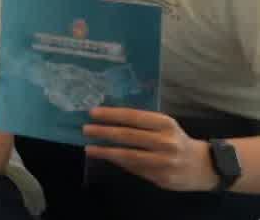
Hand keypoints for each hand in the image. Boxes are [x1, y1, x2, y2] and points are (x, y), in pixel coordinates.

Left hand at [83, 107, 218, 191]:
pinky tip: (108, 158)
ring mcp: (165, 162)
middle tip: (85, 129)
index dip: (112, 115)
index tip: (92, 113)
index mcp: (165, 124)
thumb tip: (108, 119)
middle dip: (104, 132)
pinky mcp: (162, 178)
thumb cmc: (177, 140)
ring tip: (89, 148)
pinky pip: (136, 170)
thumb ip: (142, 123)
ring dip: (106, 152)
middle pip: (129, 136)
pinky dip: (119, 163)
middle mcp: (166, 142)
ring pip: (130, 156)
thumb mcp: (165, 126)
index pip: (134, 117)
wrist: (205, 166)